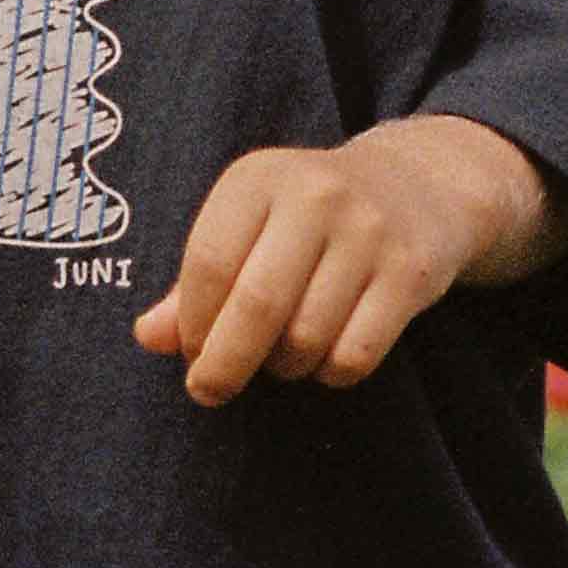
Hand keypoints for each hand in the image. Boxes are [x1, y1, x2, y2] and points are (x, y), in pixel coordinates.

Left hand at [132, 116, 563, 406]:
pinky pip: (356, 354)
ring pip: (306, 337)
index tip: (190, 350)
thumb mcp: (248, 226)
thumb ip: (193, 283)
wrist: (418, 186)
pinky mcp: (411, 273)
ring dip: (283, 367)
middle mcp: (316, 195)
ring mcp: (369, 232)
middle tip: (210, 389)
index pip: (209, 262)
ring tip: (282, 355)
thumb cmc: (307, 218)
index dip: (192, 322)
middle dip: (224, 363)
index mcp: (260, 178)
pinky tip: (325, 355)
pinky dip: (330, 373)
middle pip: (256, 304)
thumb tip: (148, 337)